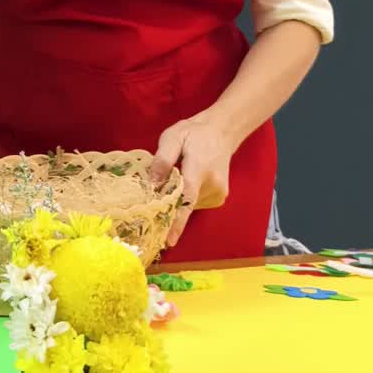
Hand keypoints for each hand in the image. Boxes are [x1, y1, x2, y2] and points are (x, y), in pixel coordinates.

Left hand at [150, 112, 238, 246]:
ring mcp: (218, 194)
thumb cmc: (193, 133)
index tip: (168, 241)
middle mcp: (212, 186)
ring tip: (175, 179)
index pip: (186, 201)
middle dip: (167, 207)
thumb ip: (162, 161)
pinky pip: (196, 204)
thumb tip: (151, 184)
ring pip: (189, 205)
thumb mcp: (172, 138)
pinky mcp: (220, 198)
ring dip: (177, 200)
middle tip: (152, 200)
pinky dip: (186, 199)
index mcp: (199, 171)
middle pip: (184, 205)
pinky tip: (186, 183)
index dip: (176, 222)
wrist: (221, 132)